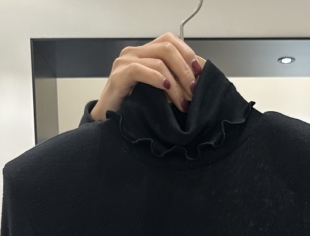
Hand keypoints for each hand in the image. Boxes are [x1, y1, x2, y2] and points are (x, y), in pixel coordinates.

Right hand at [90, 33, 205, 121]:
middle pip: (167, 47)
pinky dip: (157, 79)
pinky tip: (166, 90)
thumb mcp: (158, 91)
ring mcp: (125, 62)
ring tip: (183, 101)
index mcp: (145, 52)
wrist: (109, 120)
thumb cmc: (133, 107)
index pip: (170, 40)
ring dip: (176, 82)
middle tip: (194, 90)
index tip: (200, 73)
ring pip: (158, 60)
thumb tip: (196, 81)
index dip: (187, 54)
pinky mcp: (118, 75)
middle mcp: (134, 53)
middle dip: (185, 69)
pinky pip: (140, 70)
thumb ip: (172, 81)